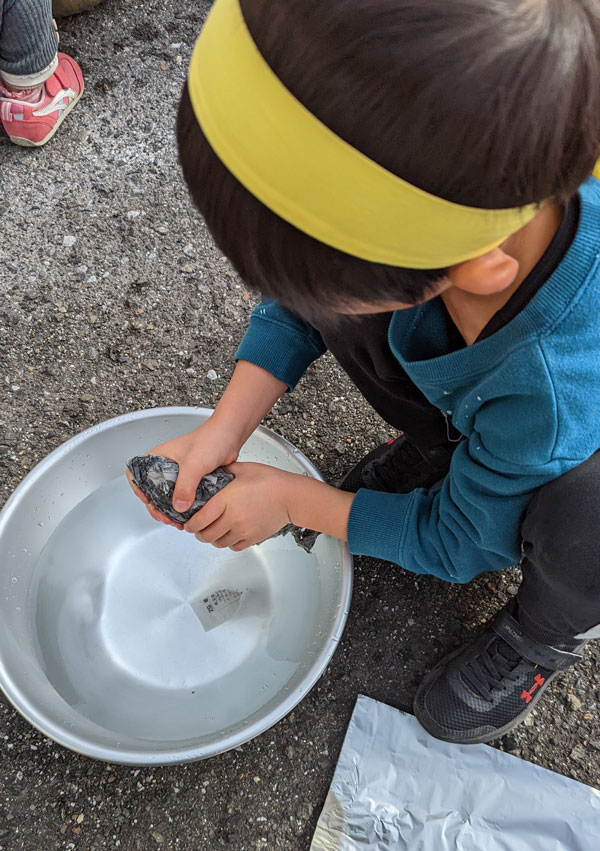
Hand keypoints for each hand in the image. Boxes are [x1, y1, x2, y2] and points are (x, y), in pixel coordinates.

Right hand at [126, 417, 240, 529]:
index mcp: (159, 457)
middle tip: (166, 517)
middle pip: (152, 491)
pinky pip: (183, 497)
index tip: (148, 501)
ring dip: (170, 511)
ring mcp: (179, 474)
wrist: (230, 436)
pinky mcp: (192, 481)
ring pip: (168, 497)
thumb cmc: (211, 440)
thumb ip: (185, 486)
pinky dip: (183, 508)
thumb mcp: (194, 464)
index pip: (137, 474)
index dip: (138, 489)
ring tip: (177, 521)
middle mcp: (166, 466)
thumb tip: (178, 507)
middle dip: (156, 507)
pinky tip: (188, 516)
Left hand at [183, 462, 295, 549]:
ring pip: (218, 543)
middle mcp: (233, 518)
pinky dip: (228, 543)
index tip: (188, 523)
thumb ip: (225, 470)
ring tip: (213, 531)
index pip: (199, 519)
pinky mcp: (252, 538)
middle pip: (206, 535)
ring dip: (213, 539)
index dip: (190, 524)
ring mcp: (243, 530)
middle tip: (198, 528)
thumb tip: (212, 471)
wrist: (291, 496)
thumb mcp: (243, 469)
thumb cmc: (270, 481)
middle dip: (199, 533)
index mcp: (226, 499)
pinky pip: (234, 547)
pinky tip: (229, 534)